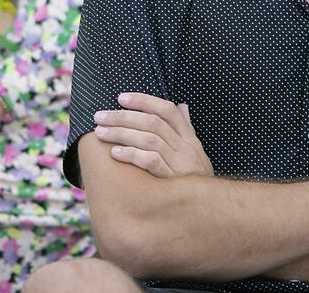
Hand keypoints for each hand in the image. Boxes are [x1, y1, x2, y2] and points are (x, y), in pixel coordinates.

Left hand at [94, 92, 212, 177]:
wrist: (208, 211)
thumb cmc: (195, 181)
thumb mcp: (196, 154)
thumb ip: (186, 129)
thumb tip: (182, 106)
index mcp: (189, 138)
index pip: (167, 110)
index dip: (144, 101)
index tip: (121, 98)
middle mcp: (186, 147)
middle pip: (152, 122)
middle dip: (123, 116)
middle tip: (99, 116)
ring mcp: (180, 163)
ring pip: (149, 139)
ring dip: (122, 133)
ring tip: (100, 132)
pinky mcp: (173, 180)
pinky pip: (151, 162)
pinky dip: (132, 155)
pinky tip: (114, 153)